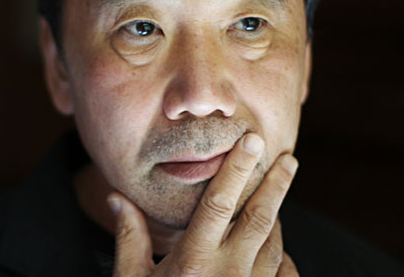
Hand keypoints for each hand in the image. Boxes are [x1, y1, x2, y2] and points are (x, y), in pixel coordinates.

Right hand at [108, 133, 298, 275]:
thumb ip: (129, 236)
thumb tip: (116, 196)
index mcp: (194, 259)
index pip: (219, 202)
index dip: (237, 167)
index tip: (252, 140)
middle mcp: (229, 272)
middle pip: (260, 216)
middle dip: (276, 183)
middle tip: (288, 158)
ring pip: (274, 243)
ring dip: (275, 216)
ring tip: (273, 196)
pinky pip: (284, 273)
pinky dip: (281, 256)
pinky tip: (273, 249)